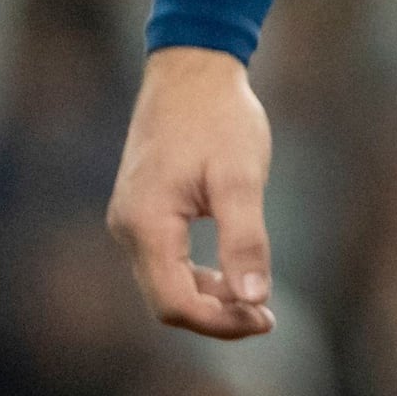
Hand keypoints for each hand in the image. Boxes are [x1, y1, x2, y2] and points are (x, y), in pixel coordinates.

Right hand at [110, 47, 276, 337]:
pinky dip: (198, 276)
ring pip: (164, 283)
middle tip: (267, 319)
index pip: (174, 302)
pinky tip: (234, 275)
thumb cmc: (220, 120)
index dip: (220, 322)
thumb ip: (245, 240)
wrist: (192, 73)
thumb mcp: (242, 178)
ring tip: (257, 303)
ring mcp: (131, 221)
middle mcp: (128, 228)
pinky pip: (165, 262)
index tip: (266, 319)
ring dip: (208, 299)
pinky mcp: (143, 212)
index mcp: (148, 224)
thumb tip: (254, 299)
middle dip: (216, 317)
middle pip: (166, 301)